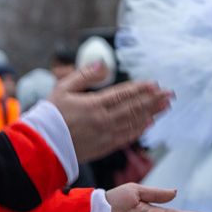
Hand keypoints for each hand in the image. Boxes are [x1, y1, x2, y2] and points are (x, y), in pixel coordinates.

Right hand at [49, 63, 172, 161]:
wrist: (42, 146)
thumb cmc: (50, 116)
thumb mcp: (63, 88)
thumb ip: (85, 75)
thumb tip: (104, 64)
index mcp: (93, 105)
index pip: (123, 95)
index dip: (141, 89)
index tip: (155, 84)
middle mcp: (103, 121)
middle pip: (134, 108)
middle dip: (153, 100)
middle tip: (169, 94)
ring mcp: (105, 135)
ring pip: (134, 123)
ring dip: (151, 114)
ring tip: (165, 107)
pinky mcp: (103, 147)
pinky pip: (126, 137)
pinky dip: (140, 130)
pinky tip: (149, 123)